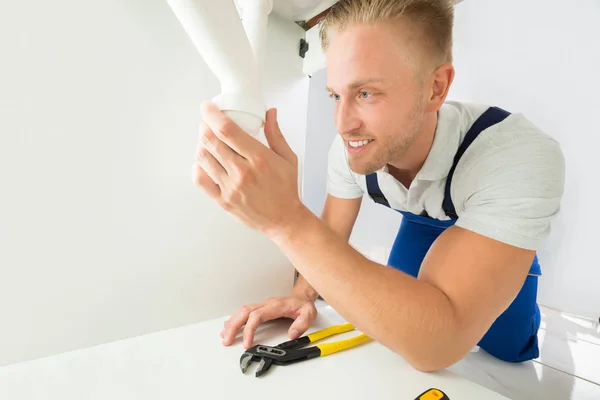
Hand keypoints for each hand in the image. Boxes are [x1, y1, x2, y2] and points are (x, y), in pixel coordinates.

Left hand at [193, 101, 307, 238]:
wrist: (284, 220)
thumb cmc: (286, 189)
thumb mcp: (288, 158)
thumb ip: (276, 134)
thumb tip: (269, 113)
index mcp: (259, 158)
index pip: (227, 130)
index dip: (212, 115)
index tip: (207, 107)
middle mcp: (242, 172)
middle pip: (211, 141)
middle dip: (204, 126)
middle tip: (206, 122)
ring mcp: (230, 187)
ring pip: (203, 158)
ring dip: (201, 144)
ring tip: (206, 140)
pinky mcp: (222, 200)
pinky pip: (200, 179)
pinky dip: (198, 166)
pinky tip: (205, 161)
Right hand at [221, 294, 317, 348]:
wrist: (302, 296)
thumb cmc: (303, 305)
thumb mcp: (308, 314)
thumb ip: (301, 324)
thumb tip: (292, 334)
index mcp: (275, 306)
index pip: (256, 316)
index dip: (249, 330)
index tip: (246, 343)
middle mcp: (265, 304)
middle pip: (244, 312)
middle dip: (233, 326)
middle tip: (227, 340)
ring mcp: (261, 305)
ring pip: (241, 311)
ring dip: (231, 323)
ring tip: (224, 335)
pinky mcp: (260, 308)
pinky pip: (243, 311)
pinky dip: (234, 319)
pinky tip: (229, 326)